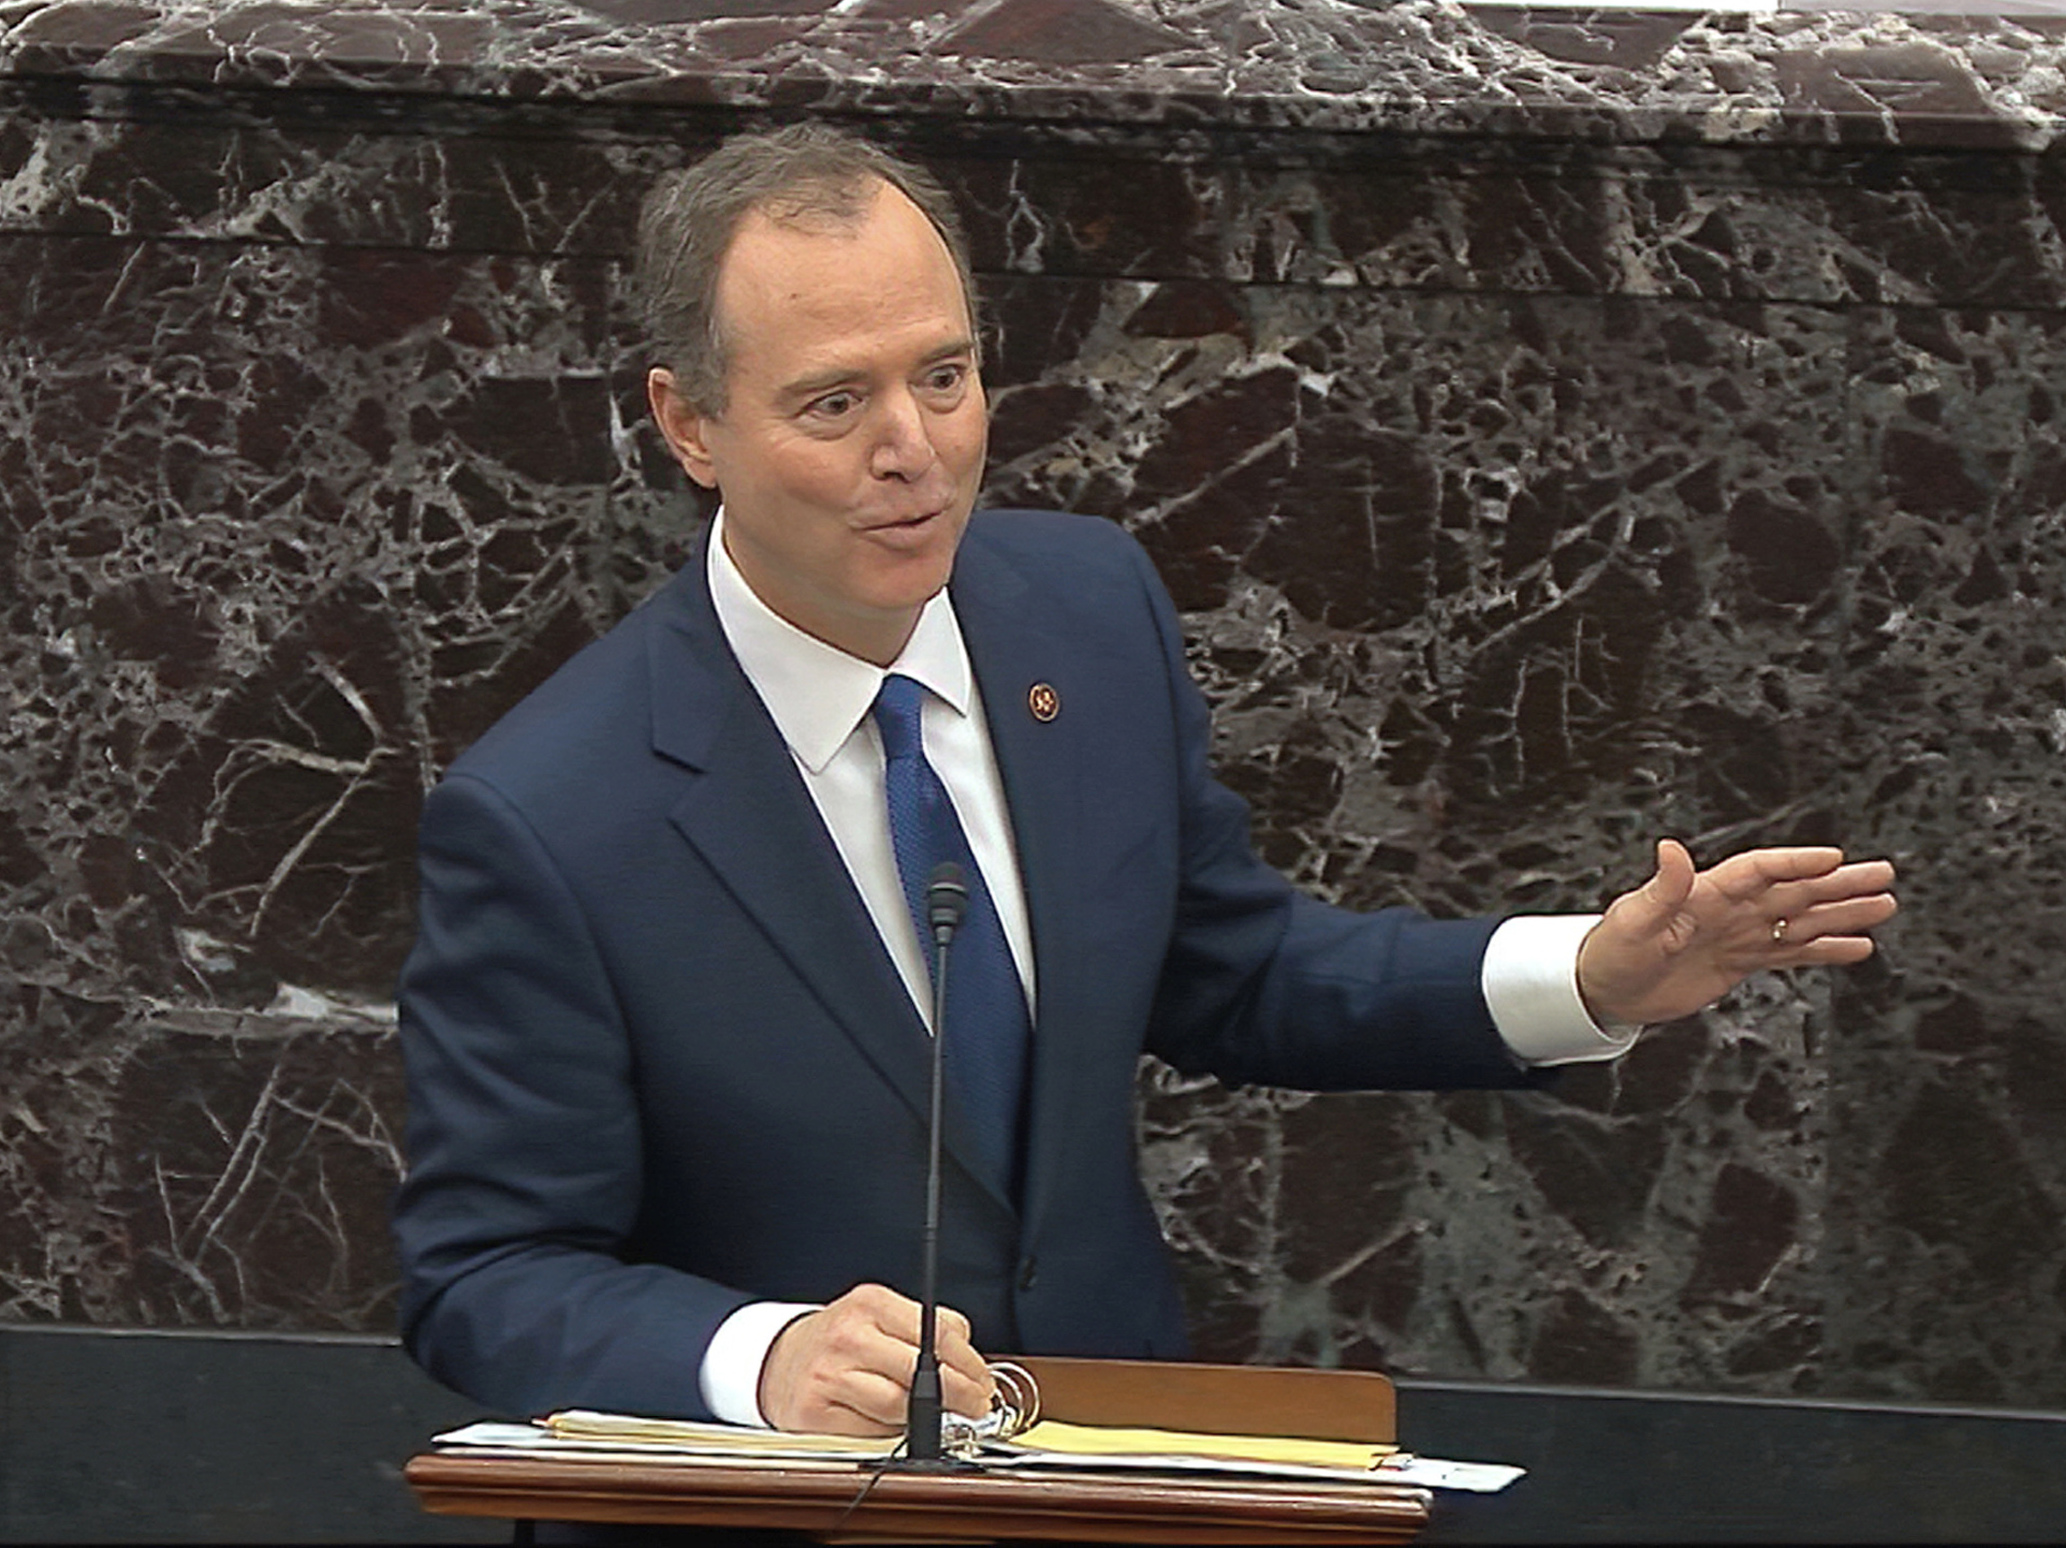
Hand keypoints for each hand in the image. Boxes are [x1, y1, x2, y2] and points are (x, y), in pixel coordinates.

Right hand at [756, 1282, 995, 1435]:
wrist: (779, 1359)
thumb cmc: (840, 1340)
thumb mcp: (881, 1314)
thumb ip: (927, 1326)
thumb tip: (970, 1356)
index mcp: (870, 1303)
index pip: (938, 1333)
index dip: (970, 1364)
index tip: (983, 1380)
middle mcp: (848, 1336)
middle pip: (921, 1374)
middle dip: (959, 1394)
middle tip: (975, 1404)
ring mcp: (829, 1375)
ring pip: (897, 1406)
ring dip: (922, 1415)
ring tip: (929, 1411)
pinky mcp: (815, 1412)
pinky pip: (870, 1431)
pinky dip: (888, 1430)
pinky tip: (890, 1420)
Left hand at [1576, 839, 1897, 1027]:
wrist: (1604, 988)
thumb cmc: (1611, 950)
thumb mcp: (1633, 920)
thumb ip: (1661, 889)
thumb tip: (1670, 848)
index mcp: (1705, 893)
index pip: (1759, 870)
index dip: (1795, 863)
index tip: (1834, 858)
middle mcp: (1728, 909)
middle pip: (1793, 891)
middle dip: (1838, 884)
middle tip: (1884, 875)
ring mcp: (1737, 934)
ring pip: (1800, 919)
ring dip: (1841, 913)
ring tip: (1884, 906)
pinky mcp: (1739, 961)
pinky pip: (1790, 952)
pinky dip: (1823, 949)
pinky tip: (1856, 946)